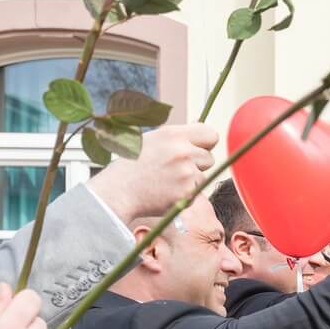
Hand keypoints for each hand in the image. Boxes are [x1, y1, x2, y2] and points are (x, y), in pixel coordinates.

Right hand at [85, 123, 217, 227]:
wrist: (118, 191)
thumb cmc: (134, 165)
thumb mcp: (153, 140)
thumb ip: (178, 138)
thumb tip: (203, 136)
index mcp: (173, 135)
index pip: (211, 134)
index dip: (206, 143)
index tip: (199, 149)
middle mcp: (182, 152)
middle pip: (209, 158)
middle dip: (197, 164)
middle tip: (175, 169)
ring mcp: (186, 174)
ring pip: (203, 177)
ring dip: (191, 180)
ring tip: (167, 180)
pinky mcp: (187, 193)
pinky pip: (196, 192)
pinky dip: (186, 194)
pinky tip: (167, 191)